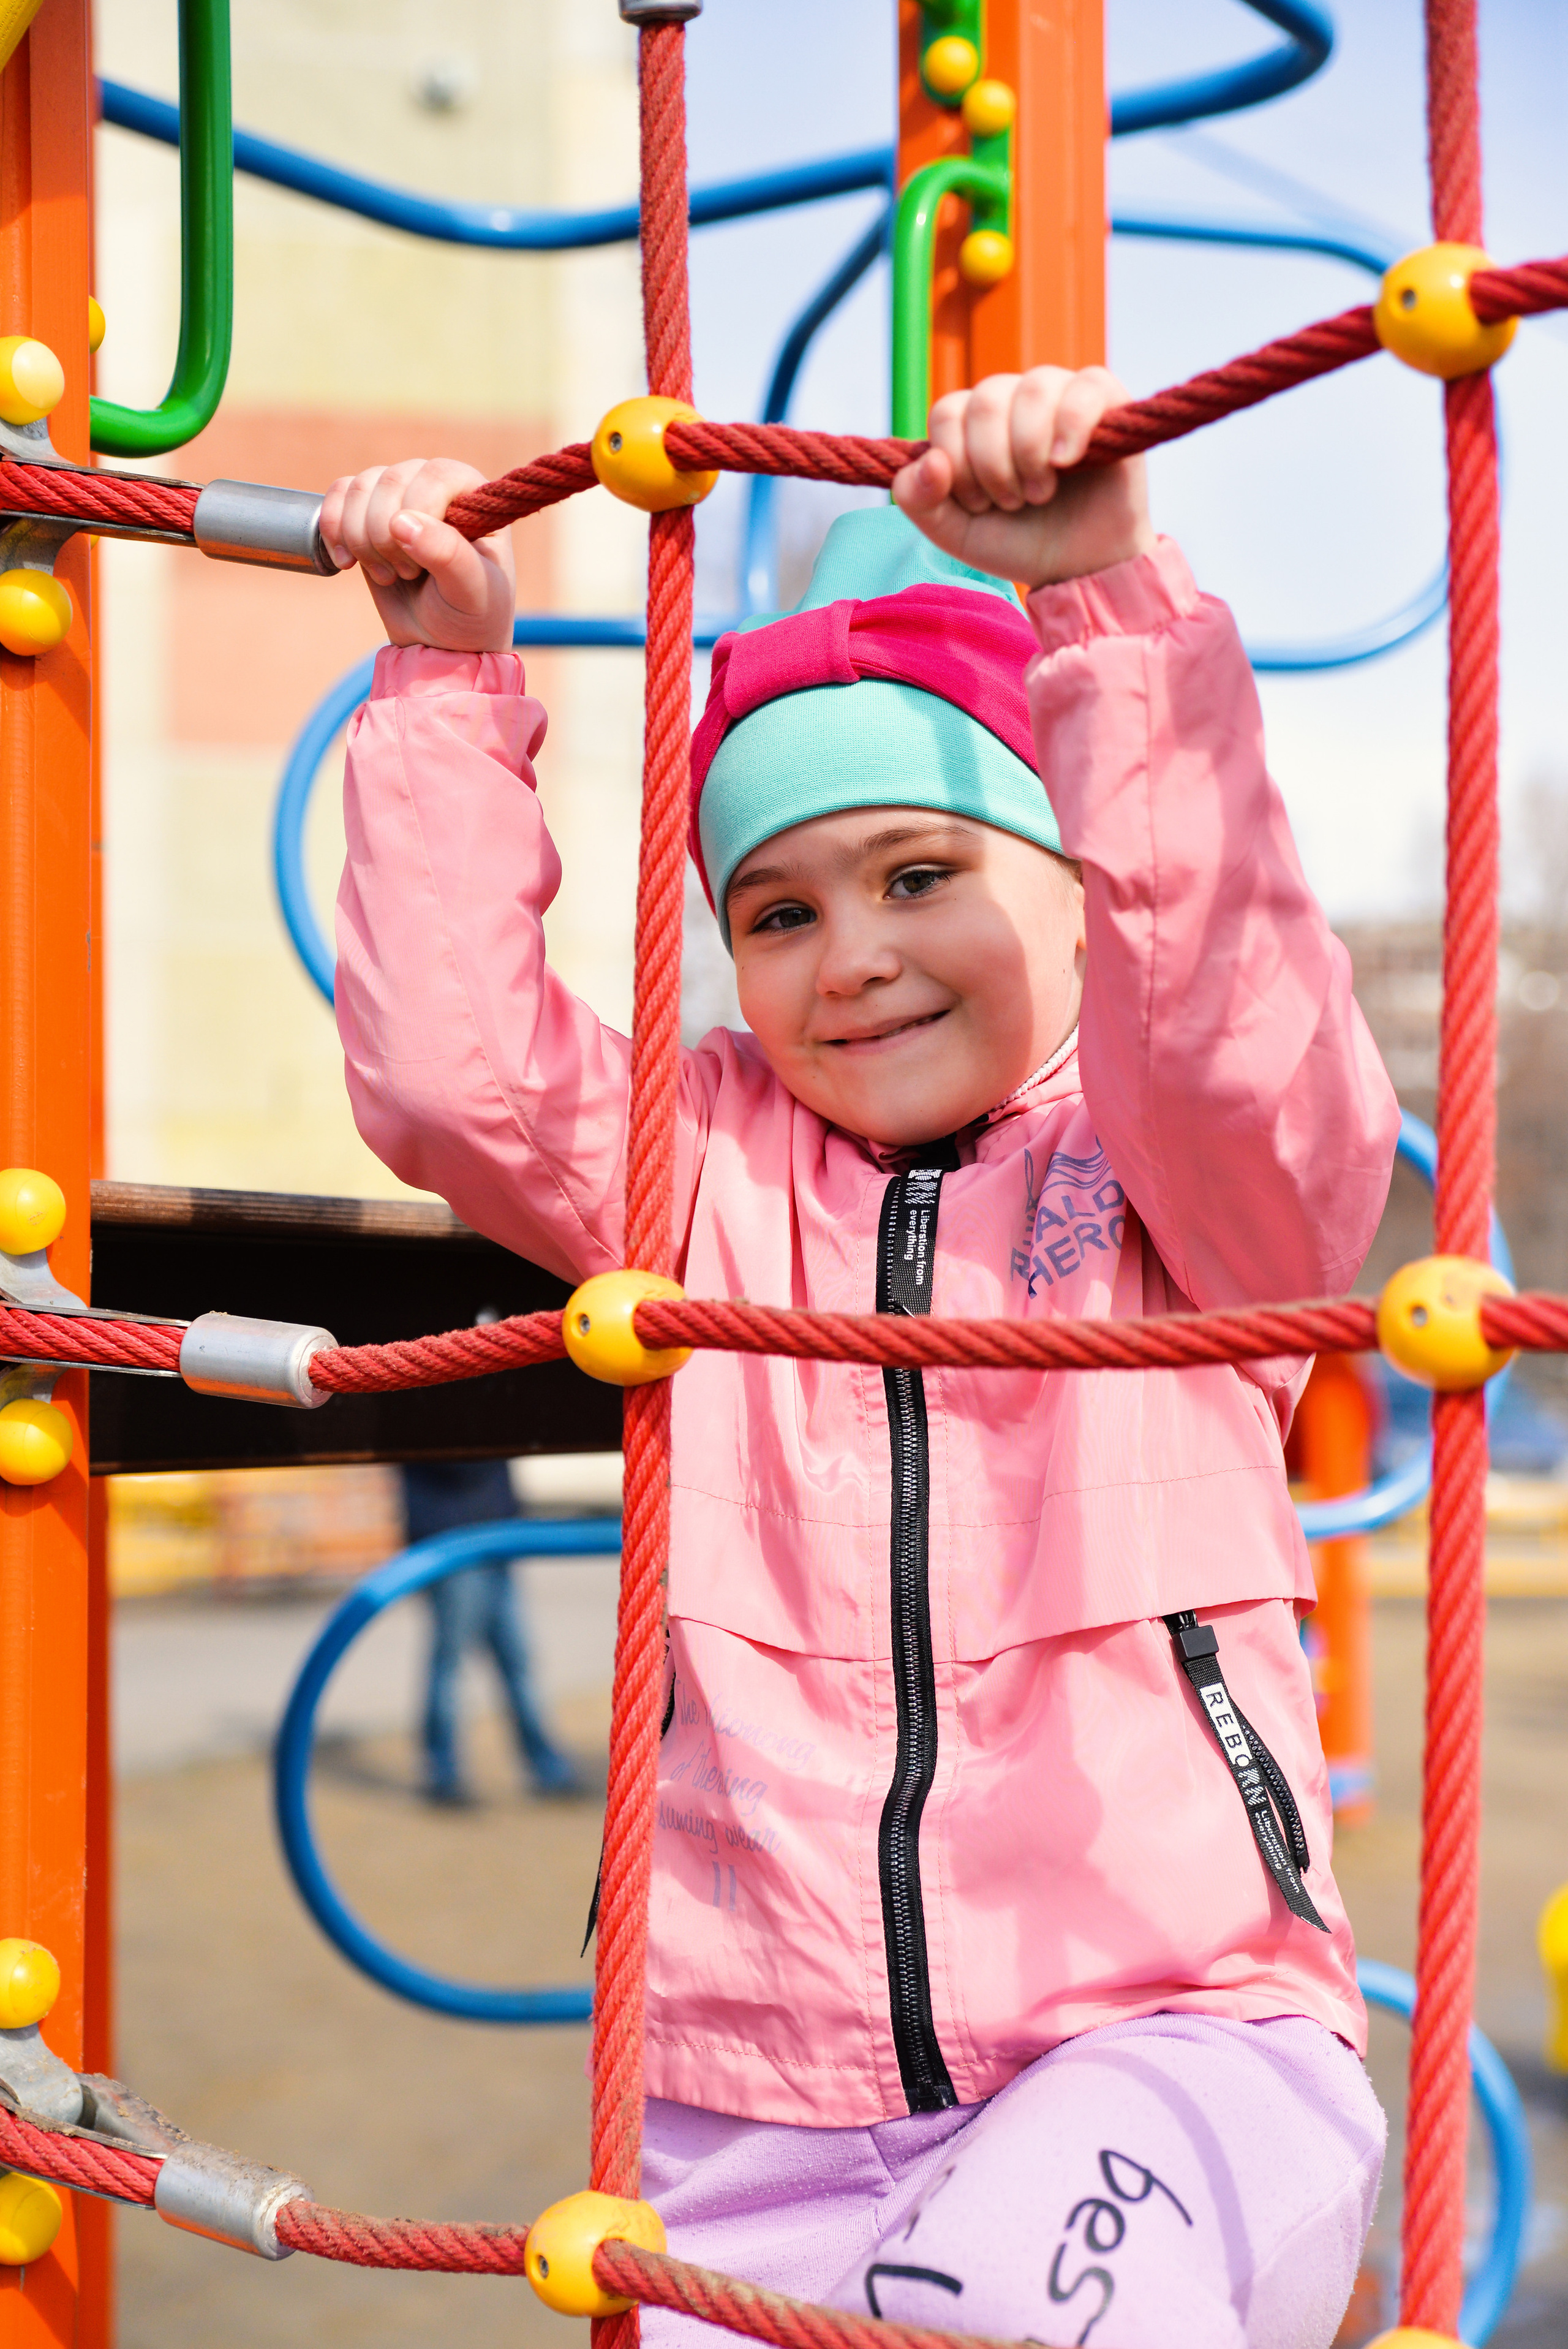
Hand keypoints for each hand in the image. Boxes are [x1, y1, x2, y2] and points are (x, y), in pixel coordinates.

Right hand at [318, 458, 515, 650]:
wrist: (441, 644)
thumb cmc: (470, 616)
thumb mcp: (472, 592)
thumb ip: (447, 554)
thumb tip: (401, 522)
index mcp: (473, 497)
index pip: (436, 474)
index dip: (418, 512)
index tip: (422, 562)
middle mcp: (435, 487)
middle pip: (390, 479)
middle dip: (386, 536)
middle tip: (407, 575)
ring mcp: (398, 498)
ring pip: (359, 487)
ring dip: (361, 538)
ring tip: (387, 576)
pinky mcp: (367, 516)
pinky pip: (337, 496)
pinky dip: (332, 529)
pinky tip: (347, 563)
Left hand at [892, 367, 1154, 590]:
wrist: (1077, 568)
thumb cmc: (1017, 542)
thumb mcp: (953, 532)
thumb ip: (917, 500)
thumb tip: (929, 460)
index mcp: (974, 421)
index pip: (948, 412)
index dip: (957, 462)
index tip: (979, 504)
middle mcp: (1014, 397)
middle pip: (987, 400)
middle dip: (992, 464)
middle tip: (1012, 503)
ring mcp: (1060, 393)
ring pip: (1033, 389)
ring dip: (1029, 452)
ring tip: (1041, 493)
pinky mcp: (1105, 400)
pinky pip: (1087, 388)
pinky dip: (1071, 425)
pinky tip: (1065, 461)